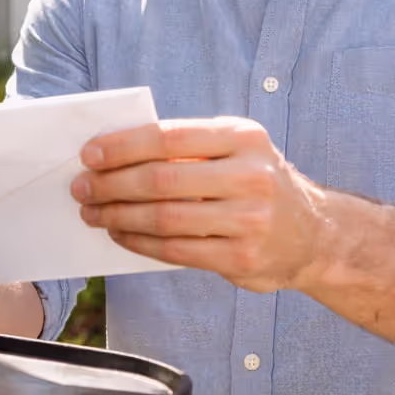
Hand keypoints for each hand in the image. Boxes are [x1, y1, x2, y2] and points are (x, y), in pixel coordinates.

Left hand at [71, 117, 329, 293]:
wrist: (313, 234)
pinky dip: (139, 241)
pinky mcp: (242, 257)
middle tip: (82, 187)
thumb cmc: (255, 183)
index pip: (169, 137)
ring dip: (118, 215)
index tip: (88, 154)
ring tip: (93, 212)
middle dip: (111, 184)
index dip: (122, 146)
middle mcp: (251, 175)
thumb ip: (187, 148)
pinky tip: (120, 233)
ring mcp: (250, 219)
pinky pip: (175, 250)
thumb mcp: (235, 150)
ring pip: (164, 218)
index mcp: (243, 137)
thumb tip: (114, 153)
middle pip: (161, 180)